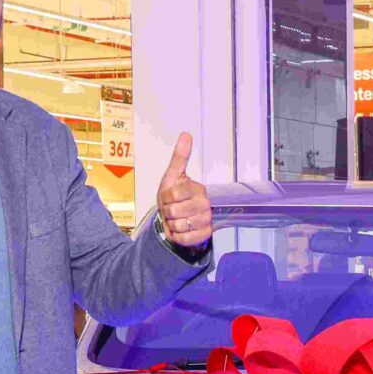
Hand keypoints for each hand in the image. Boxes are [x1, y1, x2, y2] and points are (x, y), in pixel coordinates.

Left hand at [155, 132, 213, 249]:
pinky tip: (181, 230)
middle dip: (167, 212)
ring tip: (177, 219)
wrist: (178, 218)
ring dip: (172, 225)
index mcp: (197, 189)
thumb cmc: (174, 197)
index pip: (173, 194)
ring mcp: (206, 220)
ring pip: (178, 225)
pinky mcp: (205, 235)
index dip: (165, 197)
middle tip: (172, 210)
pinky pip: (184, 239)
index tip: (169, 197)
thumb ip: (179, 157)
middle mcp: (205, 204)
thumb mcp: (172, 176)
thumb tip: (186, 134)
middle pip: (174, 210)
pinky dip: (178, 236)